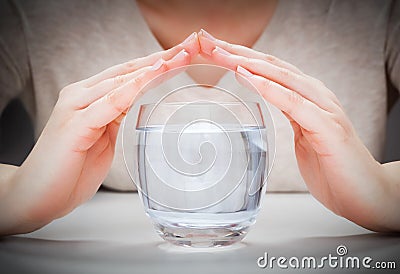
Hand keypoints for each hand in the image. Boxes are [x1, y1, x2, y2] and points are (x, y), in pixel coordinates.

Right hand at [0, 33, 199, 234]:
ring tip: (179, 58)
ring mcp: (76, 107)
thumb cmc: (71, 168)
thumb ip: (116, 118)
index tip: (183, 54)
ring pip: (120, 81)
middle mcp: (81, 95)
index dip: (156, 62)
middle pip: (127, 70)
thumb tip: (138, 106)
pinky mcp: (75, 125)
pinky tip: (150, 79)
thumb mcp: (103, 138)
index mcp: (88, 97)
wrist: (38, 195)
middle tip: (189, 47)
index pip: (127, 73)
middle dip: (161, 58)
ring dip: (153, 69)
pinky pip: (109, 103)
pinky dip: (132, 89)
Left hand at [198, 30, 398, 231]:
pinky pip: (295, 103)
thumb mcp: (303, 134)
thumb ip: (290, 115)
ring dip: (247, 63)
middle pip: (271, 65)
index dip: (240, 57)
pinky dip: (270, 89)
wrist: (366, 193)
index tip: (213, 49)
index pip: (269, 69)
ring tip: (220, 53)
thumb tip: (269, 106)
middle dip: (237, 52)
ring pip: (281, 77)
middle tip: (207, 42)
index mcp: (307, 97)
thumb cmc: (332, 166)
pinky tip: (249, 77)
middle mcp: (315, 95)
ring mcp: (323, 109)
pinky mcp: (328, 128)